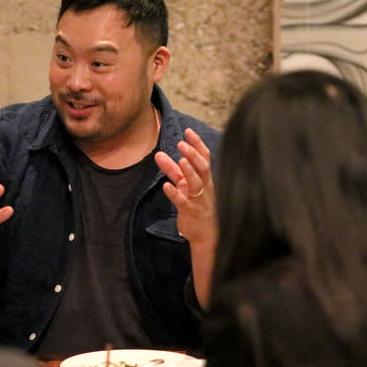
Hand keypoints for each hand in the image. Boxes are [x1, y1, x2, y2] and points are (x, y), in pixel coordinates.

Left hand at [155, 128, 216, 306]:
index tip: (187, 131)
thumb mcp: (184, 186)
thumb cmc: (196, 206)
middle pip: (203, 167)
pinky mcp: (191, 212)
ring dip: (188, 171)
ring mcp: (199, 199)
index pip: (204, 157)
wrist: (206, 235)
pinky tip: (166, 186)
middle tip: (181, 144)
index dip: (197, 144)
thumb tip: (160, 154)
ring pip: (197, 183)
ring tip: (180, 160)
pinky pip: (183, 202)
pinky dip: (175, 193)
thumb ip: (173, 170)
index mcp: (205, 179)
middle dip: (193, 154)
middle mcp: (205, 187)